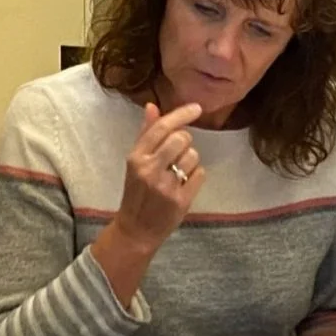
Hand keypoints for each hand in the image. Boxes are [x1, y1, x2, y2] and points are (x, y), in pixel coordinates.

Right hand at [107, 102, 206, 252]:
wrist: (136, 230)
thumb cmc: (137, 192)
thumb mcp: (135, 162)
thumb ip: (145, 134)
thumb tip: (152, 106)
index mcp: (136, 158)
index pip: (162, 128)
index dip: (182, 114)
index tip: (197, 108)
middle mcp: (150, 170)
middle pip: (181, 139)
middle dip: (185, 141)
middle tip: (178, 152)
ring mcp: (166, 186)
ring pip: (193, 156)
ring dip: (190, 160)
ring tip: (178, 171)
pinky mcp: (181, 200)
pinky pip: (200, 174)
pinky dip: (196, 176)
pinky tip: (184, 184)